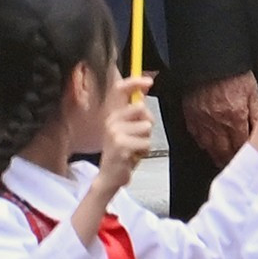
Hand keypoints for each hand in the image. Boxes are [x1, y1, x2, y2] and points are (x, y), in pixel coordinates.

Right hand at [93, 77, 155, 195]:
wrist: (109, 176)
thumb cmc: (121, 152)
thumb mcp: (126, 129)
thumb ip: (134, 112)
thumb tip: (143, 92)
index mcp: (113, 115)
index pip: (120, 90)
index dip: (134, 82)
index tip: (148, 82)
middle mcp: (111, 121)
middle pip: (141, 109)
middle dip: (148, 122)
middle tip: (139, 136)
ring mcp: (115, 133)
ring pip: (146, 127)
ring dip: (146, 140)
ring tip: (135, 148)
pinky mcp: (122, 146)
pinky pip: (146, 142)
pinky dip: (144, 151)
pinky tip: (133, 156)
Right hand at [181, 71, 257, 166]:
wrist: (208, 60)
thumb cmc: (231, 73)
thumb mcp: (252, 91)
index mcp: (235, 118)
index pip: (243, 146)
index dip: (249, 154)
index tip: (253, 159)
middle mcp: (217, 125)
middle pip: (225, 152)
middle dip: (233, 160)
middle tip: (239, 164)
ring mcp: (202, 123)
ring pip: (210, 149)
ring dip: (219, 156)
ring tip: (225, 160)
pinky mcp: (192, 118)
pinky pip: (198, 138)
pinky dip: (205, 144)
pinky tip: (210, 145)